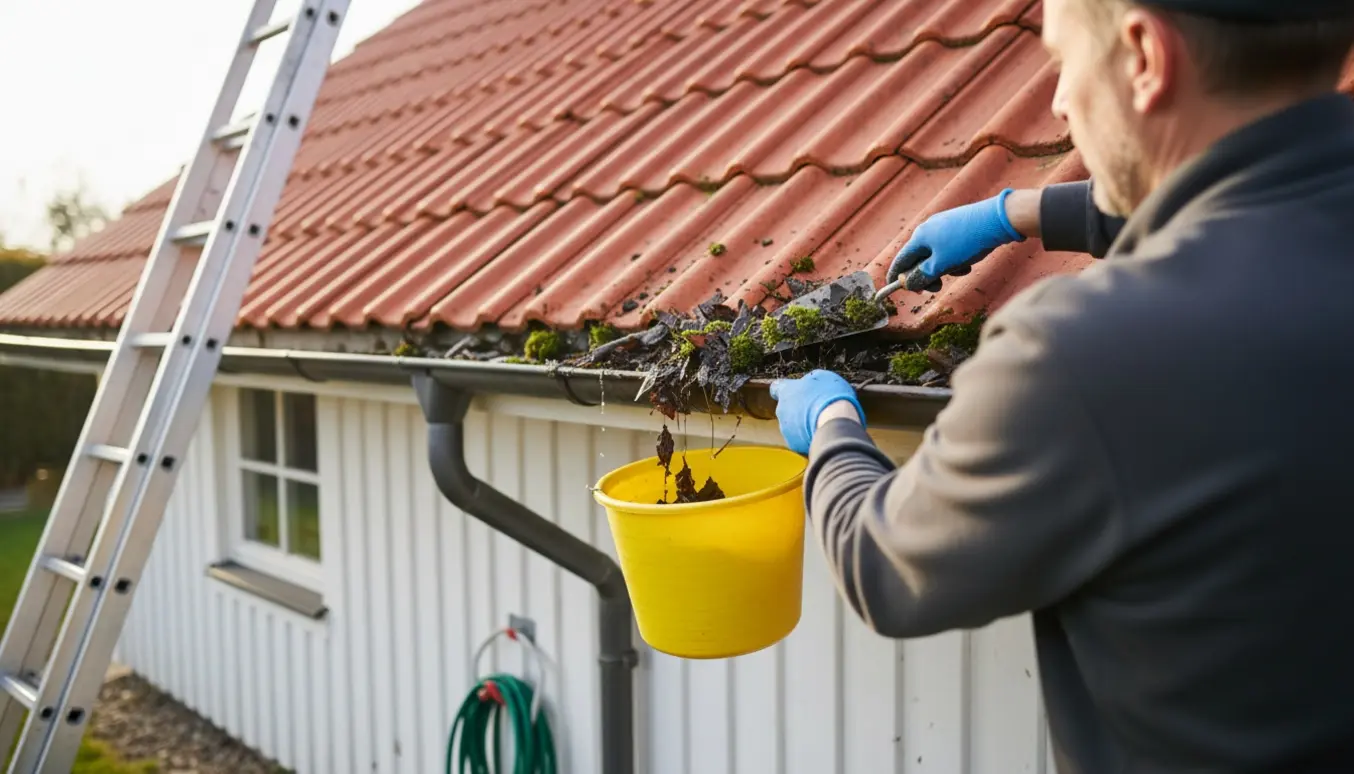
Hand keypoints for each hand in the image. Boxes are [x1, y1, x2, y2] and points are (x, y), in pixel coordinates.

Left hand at [768, 370, 865, 454]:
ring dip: (804, 424)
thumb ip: (810, 382)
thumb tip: (809, 385)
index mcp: (786, 391)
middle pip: (787, 409)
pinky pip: (801, 440)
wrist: (834, 422)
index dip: (785, 389)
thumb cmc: (829, 396)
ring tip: (822, 422)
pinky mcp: (794, 444)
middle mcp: (781, 410)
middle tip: (817, 408)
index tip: (792, 390)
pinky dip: (809, 438)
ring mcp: (786, 429)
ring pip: (793, 426)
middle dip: (799, 409)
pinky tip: (822, 434)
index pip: (776, 388)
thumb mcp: (822, 378)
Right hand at [887, 188, 1025, 292]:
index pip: (901, 260)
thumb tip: (906, 283)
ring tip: (961, 270)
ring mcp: (944, 226)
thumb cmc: (966, 243)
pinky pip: (949, 248)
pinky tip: (968, 261)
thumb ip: (922, 276)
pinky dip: (955, 259)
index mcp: (919, 237)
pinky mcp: (958, 226)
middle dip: (927, 275)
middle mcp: (928, 229)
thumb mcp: (941, 265)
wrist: (997, 220)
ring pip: (936, 255)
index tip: (893, 287)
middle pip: (919, 258)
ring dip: (944, 268)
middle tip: (937, 288)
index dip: (896, 276)